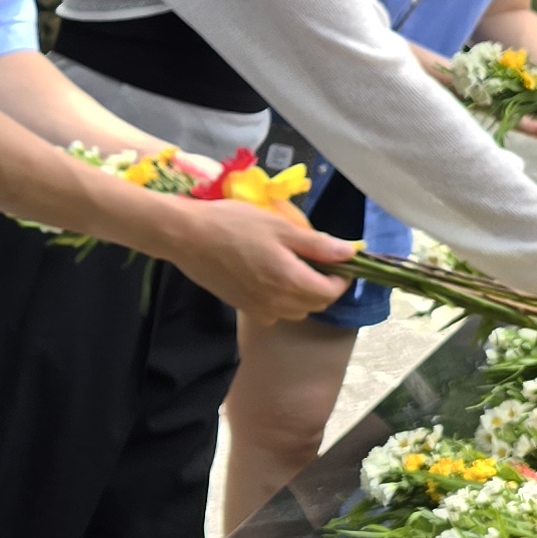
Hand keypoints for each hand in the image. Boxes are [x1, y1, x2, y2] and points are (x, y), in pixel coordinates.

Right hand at [156, 193, 353, 318]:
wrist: (185, 237)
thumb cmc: (232, 224)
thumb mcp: (279, 227)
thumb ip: (317, 244)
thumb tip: (351, 252)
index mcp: (290, 280)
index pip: (332, 291)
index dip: (342, 277)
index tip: (337, 260)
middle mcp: (278, 302)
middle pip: (317, 304)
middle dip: (324, 285)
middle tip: (315, 260)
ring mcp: (259, 309)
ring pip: (297, 311)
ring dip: (304, 295)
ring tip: (293, 268)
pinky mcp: (243, 308)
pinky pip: (275, 313)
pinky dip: (282, 301)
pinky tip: (269, 279)